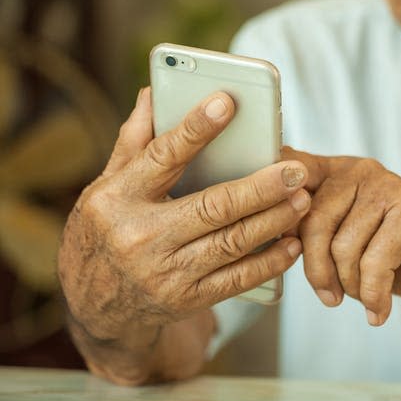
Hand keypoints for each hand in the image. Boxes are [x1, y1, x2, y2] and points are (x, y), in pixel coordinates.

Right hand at [58, 89, 310, 345]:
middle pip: (213, 206)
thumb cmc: (106, 233)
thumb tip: (152, 93)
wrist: (97, 307)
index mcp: (119, 198)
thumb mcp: (107, 186)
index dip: (197, 129)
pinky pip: (237, 279)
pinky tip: (293, 244)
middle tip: (296, 170)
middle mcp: (141, 236)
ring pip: (232, 242)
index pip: (163, 156)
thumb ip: (134, 141)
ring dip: (274, 220)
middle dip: (261, 187)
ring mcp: (166, 272)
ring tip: (303, 199)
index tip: (227, 102)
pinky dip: (270, 262)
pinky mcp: (187, 299)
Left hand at [283, 148, 400, 325]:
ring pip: (343, 247)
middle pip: (313, 222)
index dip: (275, 200)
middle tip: (328, 295)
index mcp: (335, 170)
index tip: (275, 233)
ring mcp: (388, 188)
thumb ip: (307, 224)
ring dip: (349, 285)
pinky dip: (372, 295)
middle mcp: (360, 171)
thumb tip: (270, 232)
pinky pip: (375, 263)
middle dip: (316, 270)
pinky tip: (376, 309)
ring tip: (362, 294)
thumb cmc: (384, 252)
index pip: (292, 171)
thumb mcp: (339, 234)